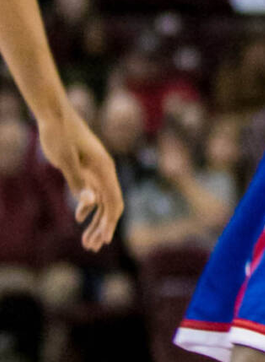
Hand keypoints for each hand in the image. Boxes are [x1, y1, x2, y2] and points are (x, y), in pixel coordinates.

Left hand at [37, 106, 123, 251]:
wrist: (54, 115)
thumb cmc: (59, 135)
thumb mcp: (65, 160)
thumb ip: (78, 183)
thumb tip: (90, 205)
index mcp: (104, 168)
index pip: (113, 201)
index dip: (109, 223)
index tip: (103, 241)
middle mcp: (104, 170)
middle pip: (110, 205)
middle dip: (102, 227)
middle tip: (90, 247)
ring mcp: (96, 169)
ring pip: (102, 200)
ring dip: (95, 220)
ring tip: (85, 241)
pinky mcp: (87, 168)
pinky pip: (94, 192)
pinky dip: (88, 207)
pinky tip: (79, 218)